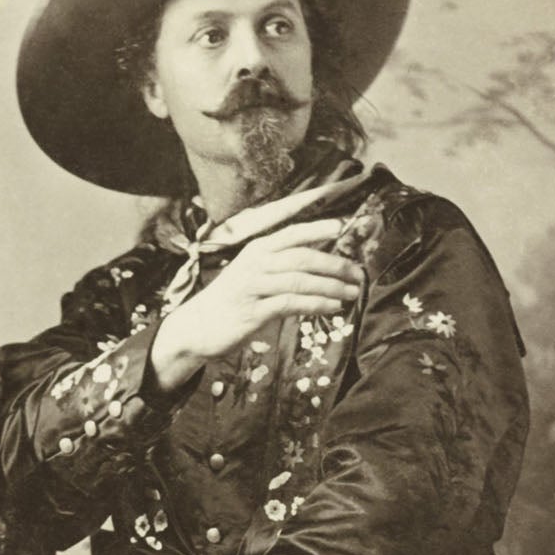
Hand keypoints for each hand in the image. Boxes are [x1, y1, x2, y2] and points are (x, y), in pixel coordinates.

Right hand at [149, 218, 362, 390]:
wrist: (197, 327)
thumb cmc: (231, 300)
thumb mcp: (253, 275)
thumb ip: (281, 267)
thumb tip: (320, 267)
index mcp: (257, 249)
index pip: (293, 233)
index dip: (319, 228)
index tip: (343, 227)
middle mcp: (255, 263)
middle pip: (303, 257)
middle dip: (335, 265)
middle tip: (357, 274)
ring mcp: (254, 286)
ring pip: (301, 280)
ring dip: (331, 287)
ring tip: (350, 294)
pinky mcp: (253, 311)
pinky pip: (292, 303)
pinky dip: (316, 305)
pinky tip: (332, 308)